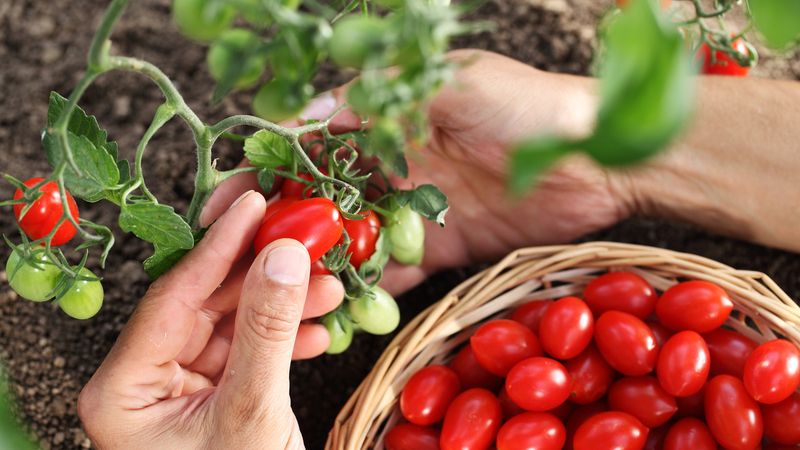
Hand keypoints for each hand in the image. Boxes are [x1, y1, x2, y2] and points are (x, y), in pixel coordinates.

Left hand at [79, 191, 340, 448]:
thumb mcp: (253, 411)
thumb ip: (267, 330)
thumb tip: (284, 256)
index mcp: (123, 389)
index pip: (173, 296)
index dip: (220, 246)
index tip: (255, 204)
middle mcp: (142, 382)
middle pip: (204, 303)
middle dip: (261, 272)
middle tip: (301, 230)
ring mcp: (177, 389)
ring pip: (231, 324)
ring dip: (282, 303)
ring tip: (328, 284)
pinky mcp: (211, 396)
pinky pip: (247, 351)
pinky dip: (284, 337)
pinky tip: (318, 326)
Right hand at [203, 49, 628, 294]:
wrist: (601, 160)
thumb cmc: (531, 107)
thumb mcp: (455, 83)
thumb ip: (384, 97)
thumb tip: (311, 112)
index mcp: (390, 117)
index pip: (314, 140)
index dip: (269, 165)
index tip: (229, 194)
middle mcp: (395, 163)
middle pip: (322, 193)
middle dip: (280, 220)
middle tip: (238, 251)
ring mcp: (417, 207)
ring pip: (353, 237)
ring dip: (319, 260)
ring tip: (281, 288)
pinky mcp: (444, 245)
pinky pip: (397, 271)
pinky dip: (370, 289)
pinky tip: (340, 310)